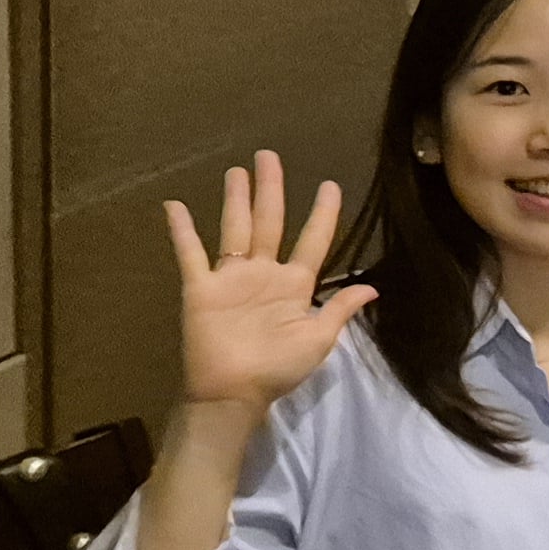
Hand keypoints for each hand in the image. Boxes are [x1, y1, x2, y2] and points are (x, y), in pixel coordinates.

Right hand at [165, 153, 370, 416]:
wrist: (234, 394)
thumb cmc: (278, 369)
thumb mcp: (318, 339)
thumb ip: (341, 309)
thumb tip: (373, 287)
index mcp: (295, 285)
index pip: (313, 240)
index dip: (322, 213)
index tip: (329, 185)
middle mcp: (264, 274)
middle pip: (270, 221)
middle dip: (271, 189)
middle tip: (269, 155)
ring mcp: (231, 279)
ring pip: (235, 228)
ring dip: (236, 199)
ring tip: (238, 170)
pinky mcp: (202, 289)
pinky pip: (191, 254)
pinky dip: (182, 230)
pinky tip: (175, 205)